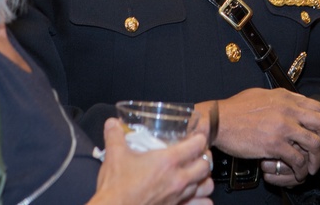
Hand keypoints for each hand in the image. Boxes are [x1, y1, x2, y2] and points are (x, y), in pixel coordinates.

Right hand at [90, 118, 213, 204]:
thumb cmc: (116, 188)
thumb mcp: (114, 155)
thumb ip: (115, 135)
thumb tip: (113, 123)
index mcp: (168, 162)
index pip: (197, 145)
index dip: (200, 137)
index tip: (197, 135)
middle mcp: (178, 180)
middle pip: (206, 165)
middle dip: (204, 157)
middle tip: (197, 152)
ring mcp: (178, 197)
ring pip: (206, 185)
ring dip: (204, 178)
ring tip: (196, 172)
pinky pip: (201, 204)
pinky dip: (202, 200)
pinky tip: (196, 196)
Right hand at [204, 88, 319, 185]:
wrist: (218, 120)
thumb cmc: (235, 109)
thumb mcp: (262, 95)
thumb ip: (280, 99)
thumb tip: (291, 102)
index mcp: (286, 97)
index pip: (318, 108)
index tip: (317, 134)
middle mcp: (288, 110)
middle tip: (319, 152)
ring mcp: (283, 127)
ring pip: (315, 143)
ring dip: (316, 159)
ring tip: (311, 167)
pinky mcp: (274, 144)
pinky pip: (298, 159)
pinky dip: (301, 169)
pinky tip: (297, 172)